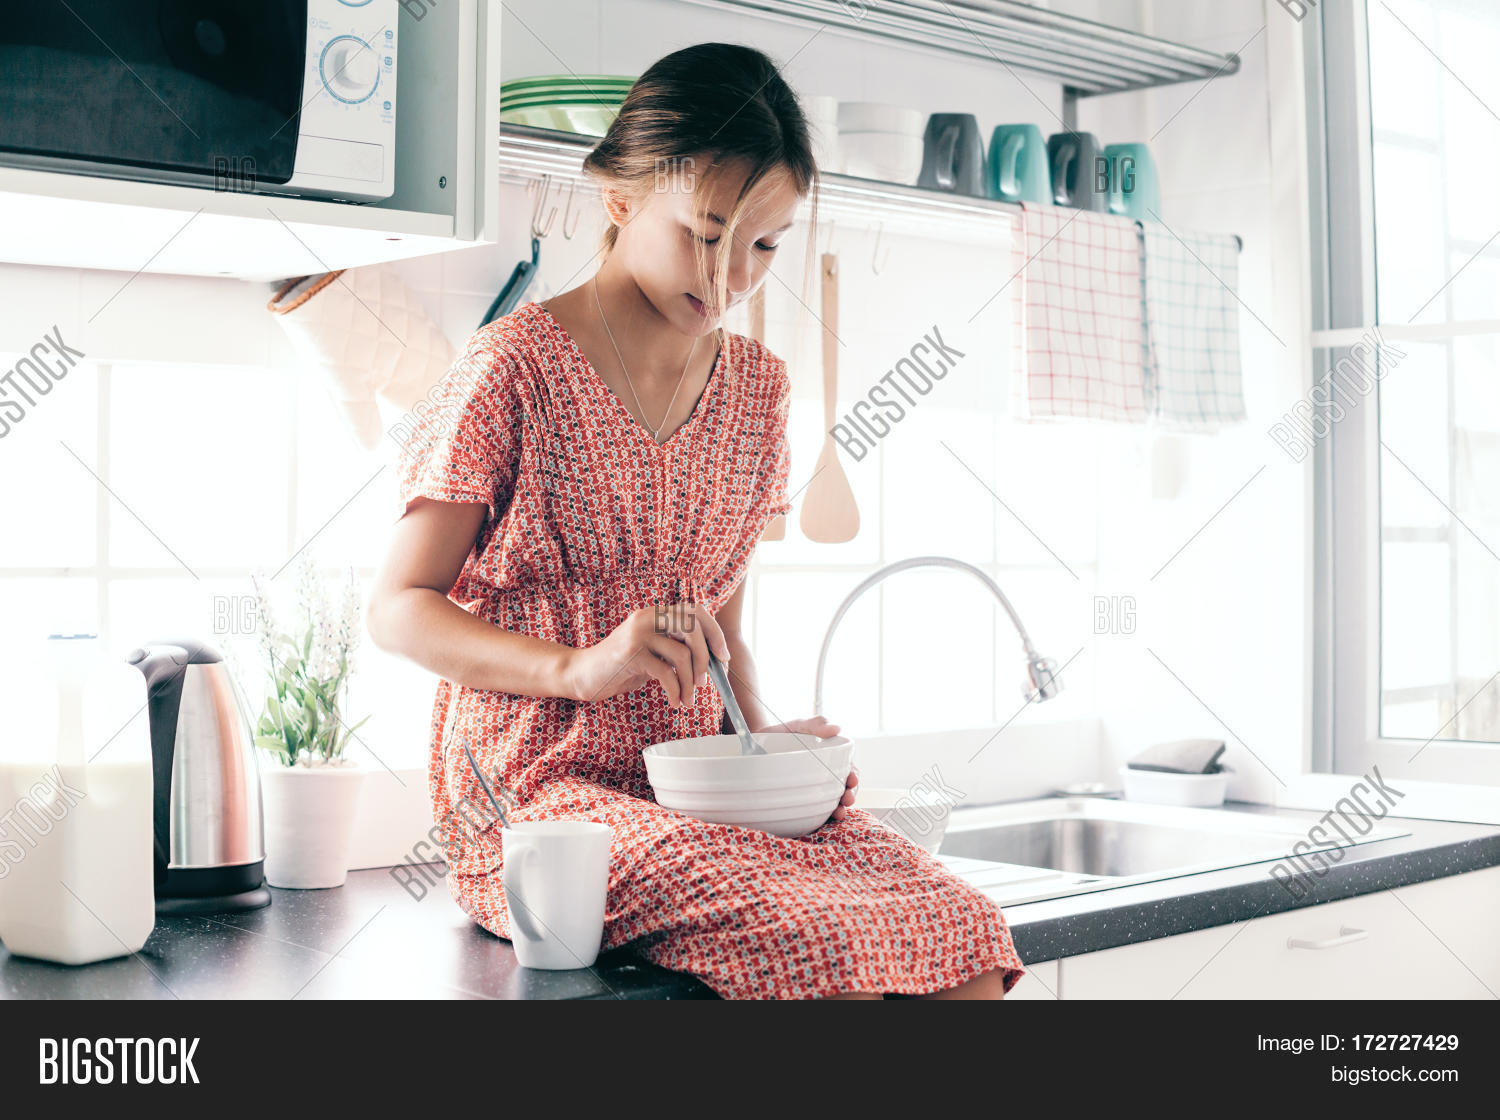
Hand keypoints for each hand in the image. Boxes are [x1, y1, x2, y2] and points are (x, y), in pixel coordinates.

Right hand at [563, 603, 728, 708]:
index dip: (715, 633)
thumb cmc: (621, 666)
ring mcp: (639, 634)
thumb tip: (712, 662)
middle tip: (704, 683)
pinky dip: (675, 691)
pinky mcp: (631, 653)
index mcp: (656, 614)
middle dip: (705, 658)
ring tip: (687, 700)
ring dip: (689, 683)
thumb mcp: (652, 653)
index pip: (696, 611)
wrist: (582, 674)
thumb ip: (675, 649)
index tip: (723, 657)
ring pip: (682, 654)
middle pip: (693, 628)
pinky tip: (674, 702)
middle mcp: (648, 617)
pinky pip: (666, 673)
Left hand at [754, 716, 857, 819]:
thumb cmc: (785, 733)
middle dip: (850, 797)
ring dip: (839, 810)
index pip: (850, 771)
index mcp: (833, 761)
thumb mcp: (801, 725)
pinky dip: (818, 819)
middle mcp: (826, 778)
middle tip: (847, 800)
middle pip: (844, 790)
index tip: (852, 780)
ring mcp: (814, 791)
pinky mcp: (799, 801)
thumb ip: (817, 723)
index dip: (854, 777)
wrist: (756, 743)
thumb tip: (837, 728)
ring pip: (832, 804)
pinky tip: (819, 822)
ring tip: (839, 813)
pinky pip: (811, 812)